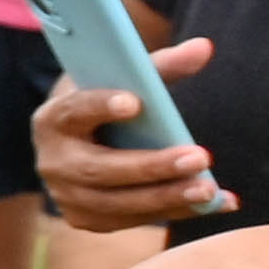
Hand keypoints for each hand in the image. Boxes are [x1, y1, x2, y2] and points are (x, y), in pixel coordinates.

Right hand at [36, 34, 226, 228]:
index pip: (75, 111)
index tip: (135, 103)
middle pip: (101, 170)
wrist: (76, 142)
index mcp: (54, 119)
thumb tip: (204, 48)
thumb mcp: (121, 80)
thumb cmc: (104, 102)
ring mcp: (66, 197)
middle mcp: (53, 163)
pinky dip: (177, 212)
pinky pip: (133, 220)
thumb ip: (161, 66)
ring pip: (117, 204)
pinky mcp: (86, 219)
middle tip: (200, 157)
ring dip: (168, 198)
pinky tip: (215, 203)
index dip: (101, 106)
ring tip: (210, 189)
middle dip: (152, 167)